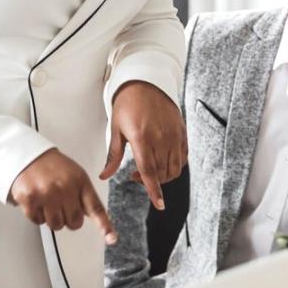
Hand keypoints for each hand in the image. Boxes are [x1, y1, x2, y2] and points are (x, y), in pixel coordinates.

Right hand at [9, 149, 116, 242]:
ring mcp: (47, 193)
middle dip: (68, 218)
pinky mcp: (30, 198)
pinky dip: (36, 215)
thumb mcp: (75, 175)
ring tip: (47, 201)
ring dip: (52, 218)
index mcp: (80, 181)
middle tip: (61, 205)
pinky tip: (36, 200)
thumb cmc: (53, 166)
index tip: (111, 239)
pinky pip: (38, 221)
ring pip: (56, 225)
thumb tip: (94, 217)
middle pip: (74, 223)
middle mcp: (65, 187)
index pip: (95, 207)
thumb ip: (84, 195)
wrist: (28, 154)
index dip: (104, 226)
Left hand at [101, 80, 186, 209]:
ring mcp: (174, 135)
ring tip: (150, 169)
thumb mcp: (116, 129)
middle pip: (162, 173)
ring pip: (174, 168)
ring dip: (164, 176)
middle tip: (136, 175)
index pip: (150, 171)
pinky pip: (183, 157)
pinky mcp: (182, 132)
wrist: (146, 82)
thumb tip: (104, 176)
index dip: (154, 191)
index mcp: (142, 138)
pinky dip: (175, 166)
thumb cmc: (127, 104)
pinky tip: (164, 161)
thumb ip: (113, 156)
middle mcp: (161, 138)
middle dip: (152, 182)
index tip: (160, 205)